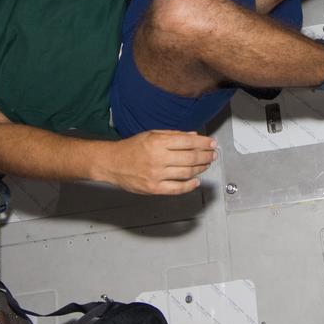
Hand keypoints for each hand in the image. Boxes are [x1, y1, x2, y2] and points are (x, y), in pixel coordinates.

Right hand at [101, 130, 217, 194]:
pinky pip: (177, 189)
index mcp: (158, 142)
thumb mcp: (151, 134)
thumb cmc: (130, 148)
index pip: (187, 141)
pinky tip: (196, 181)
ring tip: (206, 165)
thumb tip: (193, 136)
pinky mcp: (154, 188)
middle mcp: (158, 158)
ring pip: (187, 172)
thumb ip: (173, 135)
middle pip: (190, 157)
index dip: (203, 142)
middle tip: (213, 154)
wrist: (111, 163)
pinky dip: (189, 186)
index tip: (212, 143)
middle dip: (206, 156)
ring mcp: (157, 175)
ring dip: (201, 169)